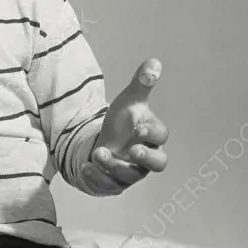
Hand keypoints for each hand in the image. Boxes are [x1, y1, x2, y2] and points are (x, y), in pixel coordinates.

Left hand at [81, 58, 167, 195]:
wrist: (103, 143)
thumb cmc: (122, 122)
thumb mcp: (128, 101)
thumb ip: (141, 84)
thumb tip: (154, 62)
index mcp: (152, 136)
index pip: (161, 137)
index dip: (152, 134)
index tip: (138, 128)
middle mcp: (146, 157)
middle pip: (158, 164)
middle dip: (146, 159)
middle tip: (132, 151)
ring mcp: (131, 172)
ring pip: (129, 175)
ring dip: (113, 165)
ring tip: (98, 152)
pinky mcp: (115, 183)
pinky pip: (110, 186)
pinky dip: (97, 177)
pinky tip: (86, 166)